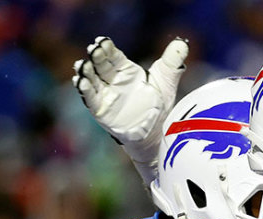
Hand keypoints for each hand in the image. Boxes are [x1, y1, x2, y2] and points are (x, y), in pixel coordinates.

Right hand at [73, 36, 187, 183]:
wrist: (159, 132)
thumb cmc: (160, 105)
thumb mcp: (167, 80)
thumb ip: (172, 60)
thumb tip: (181, 43)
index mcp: (126, 71)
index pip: (114, 56)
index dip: (107, 48)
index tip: (102, 41)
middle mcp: (114, 81)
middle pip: (101, 66)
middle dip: (96, 57)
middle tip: (93, 50)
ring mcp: (106, 95)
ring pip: (92, 80)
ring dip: (85, 72)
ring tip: (82, 65)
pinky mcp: (101, 110)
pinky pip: (91, 99)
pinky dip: (85, 90)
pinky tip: (81, 82)